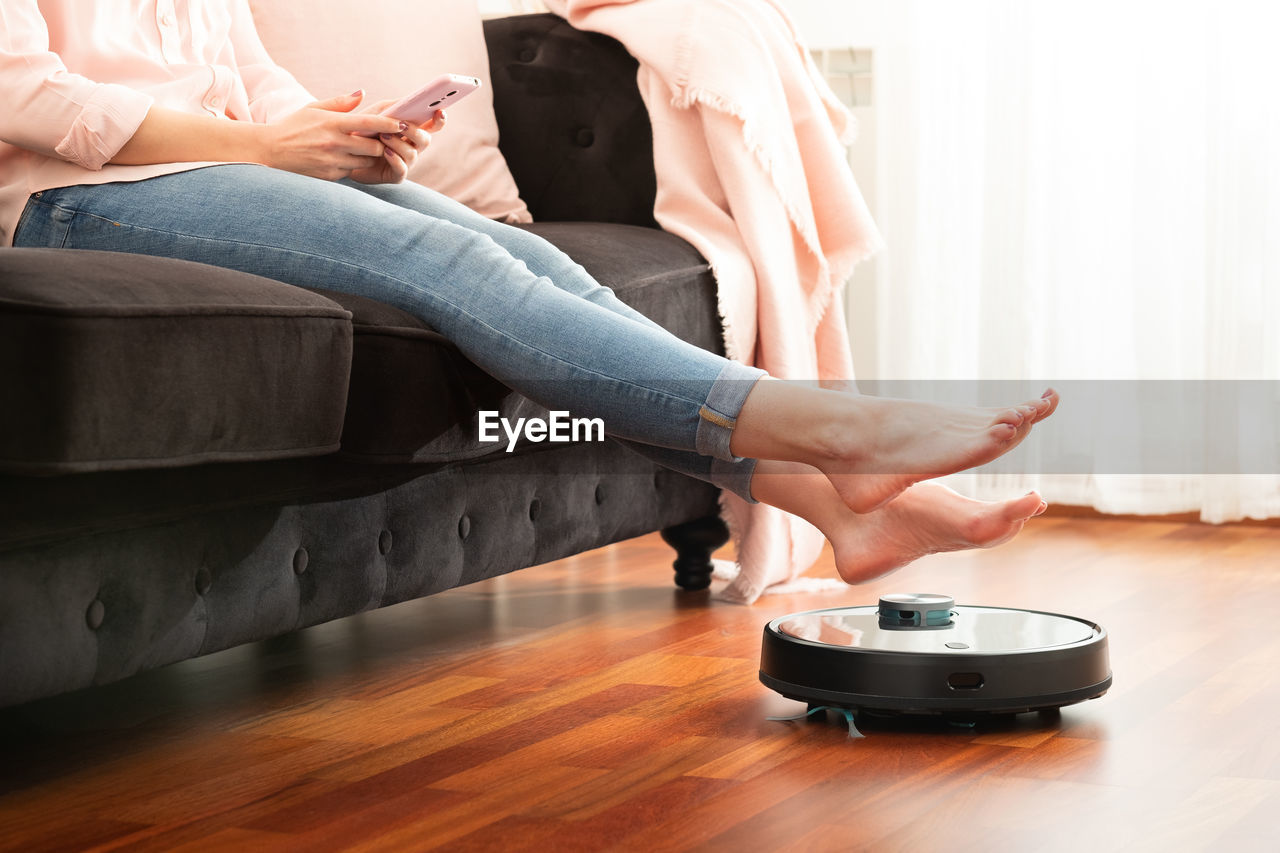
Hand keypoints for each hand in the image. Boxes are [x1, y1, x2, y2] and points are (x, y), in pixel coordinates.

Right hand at [260, 91, 402, 180]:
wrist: (270, 151)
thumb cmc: (293, 127)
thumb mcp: (313, 109)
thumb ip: (340, 103)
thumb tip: (362, 94)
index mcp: (333, 123)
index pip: (369, 122)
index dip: (389, 123)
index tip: (402, 123)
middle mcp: (335, 143)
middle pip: (374, 147)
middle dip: (380, 144)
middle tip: (381, 139)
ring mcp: (333, 161)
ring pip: (366, 162)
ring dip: (368, 157)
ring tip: (362, 149)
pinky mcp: (330, 176)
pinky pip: (352, 171)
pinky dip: (353, 166)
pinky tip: (345, 159)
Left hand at [349, 103, 445, 185]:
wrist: (346, 153)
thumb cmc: (363, 131)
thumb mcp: (377, 114)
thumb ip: (392, 107)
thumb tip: (408, 100)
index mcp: (412, 131)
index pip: (433, 125)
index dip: (439, 120)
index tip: (440, 111)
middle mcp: (413, 147)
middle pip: (426, 140)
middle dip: (414, 131)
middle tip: (401, 124)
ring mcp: (406, 162)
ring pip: (413, 154)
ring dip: (398, 143)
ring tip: (383, 136)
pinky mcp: (396, 176)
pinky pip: (402, 169)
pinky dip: (394, 159)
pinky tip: (384, 152)